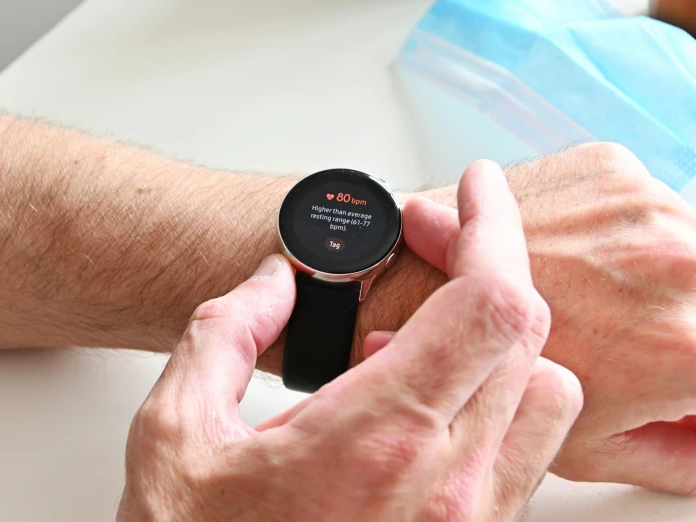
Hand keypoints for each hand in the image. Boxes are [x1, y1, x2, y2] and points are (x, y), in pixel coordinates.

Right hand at [117, 162, 581, 521]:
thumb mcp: (174, 432)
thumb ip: (224, 330)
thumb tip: (272, 281)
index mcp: (379, 440)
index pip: (491, 303)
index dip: (492, 227)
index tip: (472, 191)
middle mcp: (448, 486)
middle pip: (526, 334)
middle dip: (483, 267)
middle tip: (427, 249)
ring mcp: (471, 521)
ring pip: (544, 393)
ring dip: (493, 344)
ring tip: (411, 350)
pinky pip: (523, 449)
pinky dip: (490, 402)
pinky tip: (415, 409)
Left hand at [366, 143, 695, 494]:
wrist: (398, 283)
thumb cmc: (480, 370)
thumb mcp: (594, 448)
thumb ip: (675, 454)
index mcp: (682, 345)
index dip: (687, 370)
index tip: (663, 361)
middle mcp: (678, 264)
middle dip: (670, 311)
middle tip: (615, 324)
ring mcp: (642, 205)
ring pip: (674, 238)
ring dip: (642, 264)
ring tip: (582, 286)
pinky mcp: (606, 164)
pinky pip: (635, 197)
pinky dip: (610, 223)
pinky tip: (564, 249)